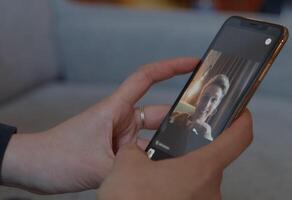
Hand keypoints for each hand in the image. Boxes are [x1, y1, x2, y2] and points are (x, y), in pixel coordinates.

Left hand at [0, 58, 197, 193]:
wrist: (32, 168)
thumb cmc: (55, 156)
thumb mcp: (97, 165)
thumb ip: (128, 170)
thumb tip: (154, 176)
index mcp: (114, 110)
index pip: (145, 78)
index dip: (170, 67)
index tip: (193, 64)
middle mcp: (119, 120)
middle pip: (156, 114)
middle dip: (179, 119)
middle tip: (205, 129)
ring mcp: (117, 138)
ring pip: (150, 137)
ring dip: (164, 146)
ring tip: (185, 157)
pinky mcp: (113, 153)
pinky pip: (140, 154)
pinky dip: (150, 161)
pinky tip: (162, 171)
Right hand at [97, 110, 252, 199]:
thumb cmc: (133, 199)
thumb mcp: (127, 162)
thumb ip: (135, 148)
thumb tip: (134, 149)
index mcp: (202, 168)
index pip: (239, 136)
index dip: (241, 119)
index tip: (238, 111)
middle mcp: (210, 189)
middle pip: (212, 158)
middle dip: (191, 150)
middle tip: (173, 145)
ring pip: (199, 178)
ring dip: (181, 170)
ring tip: (157, 169)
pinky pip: (192, 193)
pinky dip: (177, 187)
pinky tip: (156, 187)